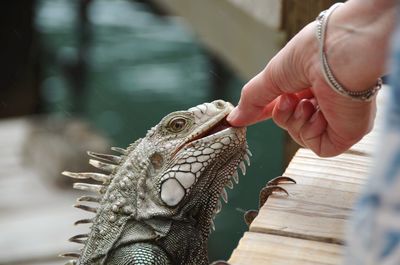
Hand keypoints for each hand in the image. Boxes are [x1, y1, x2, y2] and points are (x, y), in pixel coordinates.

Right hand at [227, 0, 394, 156]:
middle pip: (292, 122)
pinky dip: (310, 132)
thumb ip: (252, 100)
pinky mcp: (347, 133)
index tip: (251, 115)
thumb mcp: (270, 77)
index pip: (288, 106)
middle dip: (283, 114)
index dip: (272, 110)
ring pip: (302, 135)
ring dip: (295, 121)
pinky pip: (319, 147)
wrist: (335, 57)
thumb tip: (233, 120)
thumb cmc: (308, 56)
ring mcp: (338, 118)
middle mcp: (327, 101)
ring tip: (304, 103)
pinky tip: (317, 113)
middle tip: (288, 98)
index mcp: (312, 84)